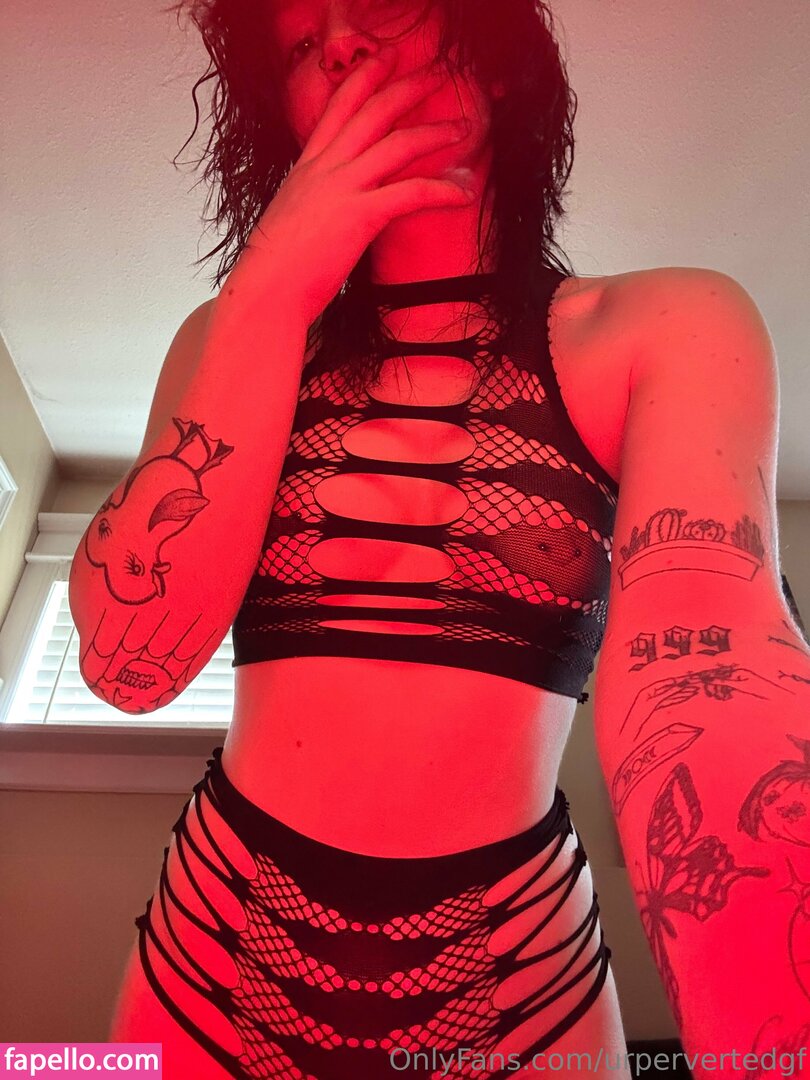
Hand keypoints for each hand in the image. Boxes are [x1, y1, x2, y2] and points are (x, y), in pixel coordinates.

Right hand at [224, 48, 476, 325]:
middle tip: (436, 74)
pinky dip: (443, 190)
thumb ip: (315, 203)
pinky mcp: (359, 215)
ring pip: (397, 143)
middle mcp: (323, 168)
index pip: (337, 108)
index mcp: (306, 167)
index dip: (364, 78)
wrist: (266, 292)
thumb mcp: (292, 220)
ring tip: (462, 128)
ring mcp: (341, 188)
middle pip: (372, 111)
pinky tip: (464, 191)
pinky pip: (411, 193)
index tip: (385, 59)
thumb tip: (331, 208)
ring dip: (435, 132)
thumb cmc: (277, 270)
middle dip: (407, 87)